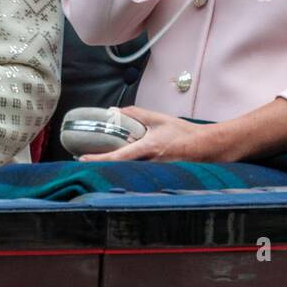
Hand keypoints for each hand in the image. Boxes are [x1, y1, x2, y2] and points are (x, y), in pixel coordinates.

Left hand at [78, 106, 220, 162]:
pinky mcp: (158, 174)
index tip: (81, 158)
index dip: (98, 159)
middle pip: (119, 168)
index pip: (117, 157)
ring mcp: (154, 171)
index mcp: (148, 148)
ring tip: (98, 160)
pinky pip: (138, 172)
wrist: (204, 147)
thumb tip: (116, 112)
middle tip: (84, 159)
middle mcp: (149, 163)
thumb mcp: (159, 119)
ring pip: (128, 171)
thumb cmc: (183, 133)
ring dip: (113, 167)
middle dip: (101, 165)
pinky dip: (127, 168)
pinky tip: (122, 162)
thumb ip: (137, 114)